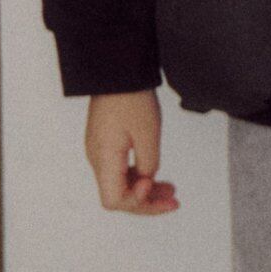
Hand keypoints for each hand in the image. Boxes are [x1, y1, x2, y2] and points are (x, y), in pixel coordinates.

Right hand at [84, 90, 180, 215]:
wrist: (118, 69)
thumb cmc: (132, 97)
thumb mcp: (148, 133)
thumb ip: (149, 164)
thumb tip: (147, 180)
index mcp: (103, 158)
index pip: (114, 201)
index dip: (137, 201)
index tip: (154, 184)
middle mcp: (97, 158)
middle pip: (118, 195)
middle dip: (147, 201)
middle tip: (173, 201)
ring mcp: (100, 150)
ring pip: (120, 183)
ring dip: (145, 189)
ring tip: (170, 189)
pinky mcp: (105, 142)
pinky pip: (120, 168)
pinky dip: (138, 175)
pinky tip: (154, 174)